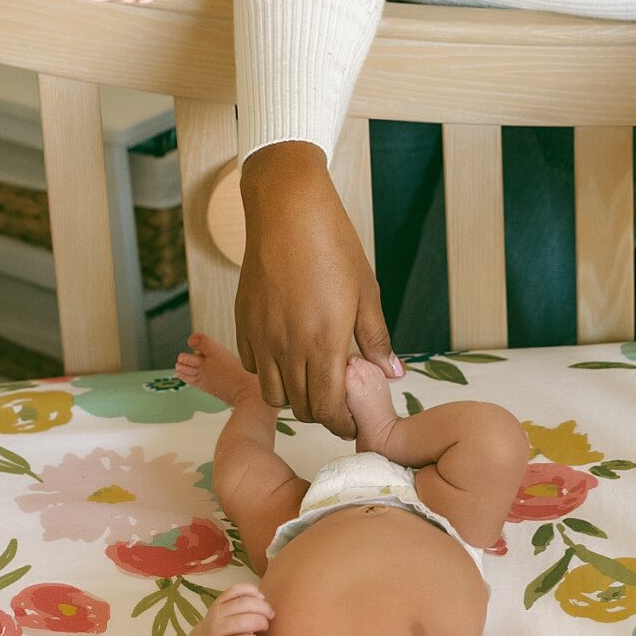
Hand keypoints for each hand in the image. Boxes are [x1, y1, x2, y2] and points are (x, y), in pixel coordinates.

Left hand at [202, 585, 274, 635]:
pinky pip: (235, 589)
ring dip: (261, 606)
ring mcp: (216, 612)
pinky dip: (251, 590)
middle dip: (260, 621)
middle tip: (268, 625)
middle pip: (240, 621)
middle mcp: (215, 629)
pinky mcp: (219, 600)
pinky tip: (261, 598)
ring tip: (269, 613)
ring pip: (241, 603)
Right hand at [236, 142, 402, 429]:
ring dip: (293, 396)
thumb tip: (393, 375)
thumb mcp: (365, 292)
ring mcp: (261, 337)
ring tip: (311, 379)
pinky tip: (287, 354)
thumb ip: (376, 339)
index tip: (353, 422)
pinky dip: (270, 371)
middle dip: (321, 413)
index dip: (342, 424)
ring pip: (273, 394)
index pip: (329, 409)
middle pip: (301, 408)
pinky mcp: (243, 324)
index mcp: (324, 342)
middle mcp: (288, 347)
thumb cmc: (333, 245)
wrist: (287, 211)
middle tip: (337, 401)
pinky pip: (253, 366)